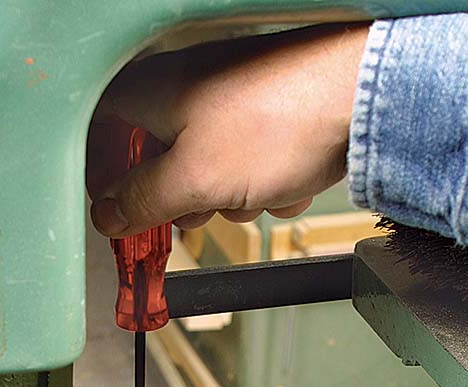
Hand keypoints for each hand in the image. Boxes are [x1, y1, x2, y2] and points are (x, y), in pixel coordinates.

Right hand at [87, 23, 368, 236]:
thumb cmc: (282, 121)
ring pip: (207, 171)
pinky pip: (249, 166)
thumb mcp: (194, 180)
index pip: (102, 135)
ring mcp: (231, 102)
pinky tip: (286, 182)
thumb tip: (108, 217)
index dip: (105, 181)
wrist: (365, 97)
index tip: (117, 217)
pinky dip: (265, 184)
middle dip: (180, 201)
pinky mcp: (268, 118)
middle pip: (155, 160)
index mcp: (154, 92)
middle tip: (197, 215)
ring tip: (254, 195)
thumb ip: (143, 202)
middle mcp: (188, 89)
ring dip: (229, 199)